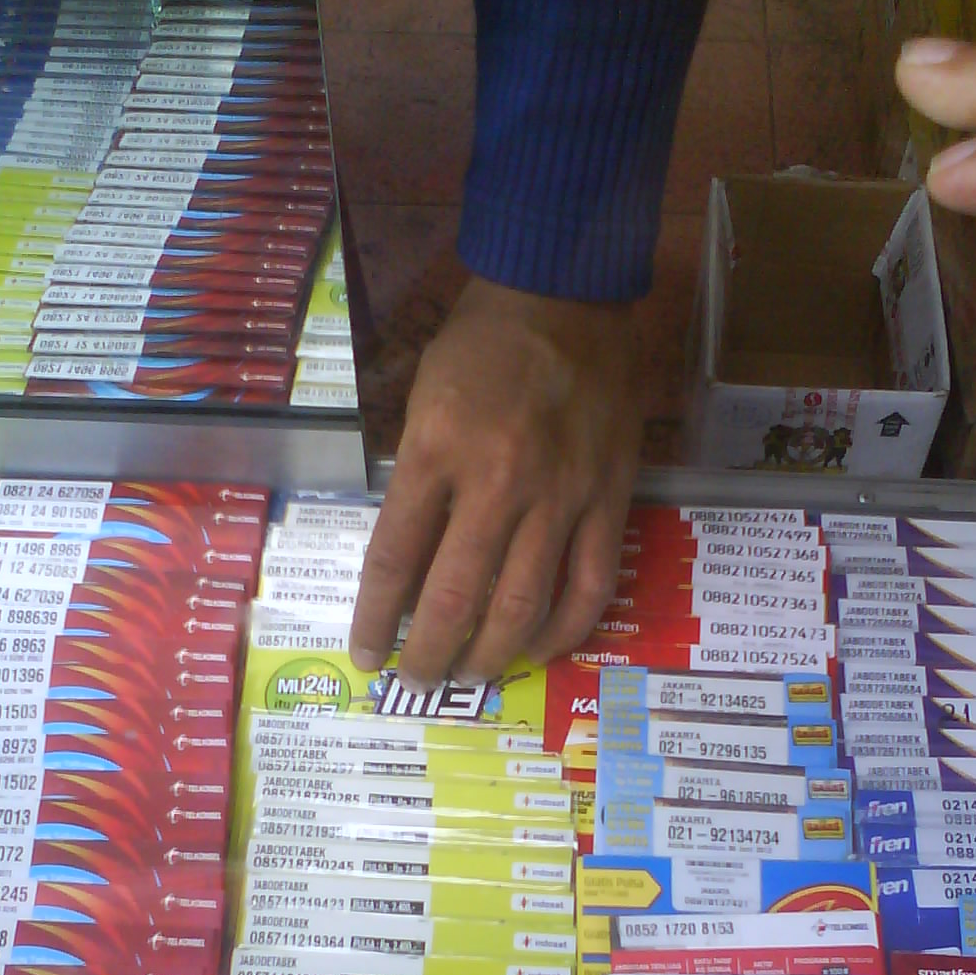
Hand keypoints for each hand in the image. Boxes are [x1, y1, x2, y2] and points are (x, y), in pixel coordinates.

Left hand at [348, 275, 641, 688]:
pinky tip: (539, 648)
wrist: (565, 295)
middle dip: (429, 653)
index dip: (376, 619)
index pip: (394, 558)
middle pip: (455, 597)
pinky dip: (564, 629)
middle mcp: (497, 481)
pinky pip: (591, 584)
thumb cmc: (481, 346)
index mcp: (436, 451)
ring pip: (522, 605)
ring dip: (491, 655)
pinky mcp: (608, 498)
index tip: (366, 653)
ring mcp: (559, 494)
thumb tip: (411, 564)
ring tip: (471, 675)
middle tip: (417, 679)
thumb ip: (417, 480)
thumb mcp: (423, 401)